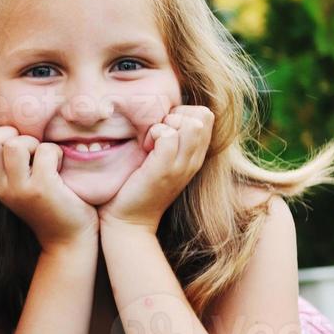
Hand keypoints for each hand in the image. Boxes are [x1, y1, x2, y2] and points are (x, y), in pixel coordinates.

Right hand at [0, 126, 97, 249]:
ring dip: (34, 142)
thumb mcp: (16, 180)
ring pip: (14, 144)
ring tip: (43, 157)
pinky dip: (57, 152)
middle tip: (29, 149)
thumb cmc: (46, 201)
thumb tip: (2, 120)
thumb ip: (4, 157)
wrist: (68, 238)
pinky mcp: (42, 191)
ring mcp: (18, 190)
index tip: (11, 144)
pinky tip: (60, 167)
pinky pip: (45, 151)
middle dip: (12, 134)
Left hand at [100, 105, 213, 231]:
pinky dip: (154, 134)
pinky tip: (144, 148)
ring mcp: (181, 165)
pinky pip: (169, 135)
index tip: (162, 128)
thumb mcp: (158, 159)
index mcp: (194, 156)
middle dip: (176, 114)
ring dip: (165, 124)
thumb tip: (161, 113)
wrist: (128, 221)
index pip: (205, 115)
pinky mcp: (164, 169)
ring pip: (190, 123)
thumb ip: (166, 138)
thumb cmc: (138, 185)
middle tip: (154, 133)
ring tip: (149, 141)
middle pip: (202, 115)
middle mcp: (193, 160)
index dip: (182, 112)